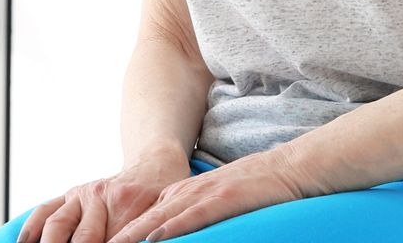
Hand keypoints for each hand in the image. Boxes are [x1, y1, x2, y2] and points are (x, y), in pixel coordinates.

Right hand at [20, 155, 190, 242]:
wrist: (154, 165)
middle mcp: (102, 198)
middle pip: (83, 238)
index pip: (112, 241)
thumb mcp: (160, 215)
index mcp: (128, 206)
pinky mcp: (71, 194)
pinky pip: (46, 210)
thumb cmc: (160, 196)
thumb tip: (145, 242)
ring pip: (58, 225)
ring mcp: (83, 194)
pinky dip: (32, 229)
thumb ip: (144, 234)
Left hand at [104, 148, 313, 242]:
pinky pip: (190, 216)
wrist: (285, 168)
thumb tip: (161, 239)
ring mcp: (201, 196)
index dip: (118, 237)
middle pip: (141, 221)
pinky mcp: (221, 200)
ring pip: (158, 219)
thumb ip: (186, 222)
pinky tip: (153, 238)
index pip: (140, 221)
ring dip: (132, 236)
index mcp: (178, 197)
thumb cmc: (249, 192)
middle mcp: (183, 195)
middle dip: (118, 239)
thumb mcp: (210, 206)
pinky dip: (170, 228)